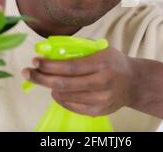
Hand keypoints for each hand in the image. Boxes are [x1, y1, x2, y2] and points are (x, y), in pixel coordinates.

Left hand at [22, 47, 137, 115]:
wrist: (134, 83)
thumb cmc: (114, 62)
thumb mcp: (101, 50)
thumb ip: (79, 51)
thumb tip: (50, 52)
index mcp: (101, 64)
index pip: (69, 67)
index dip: (49, 65)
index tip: (35, 60)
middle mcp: (101, 83)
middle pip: (63, 84)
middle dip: (41, 78)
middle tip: (28, 72)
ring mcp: (100, 100)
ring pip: (65, 96)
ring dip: (49, 87)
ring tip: (44, 79)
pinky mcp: (97, 111)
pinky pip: (71, 106)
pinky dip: (60, 97)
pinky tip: (56, 90)